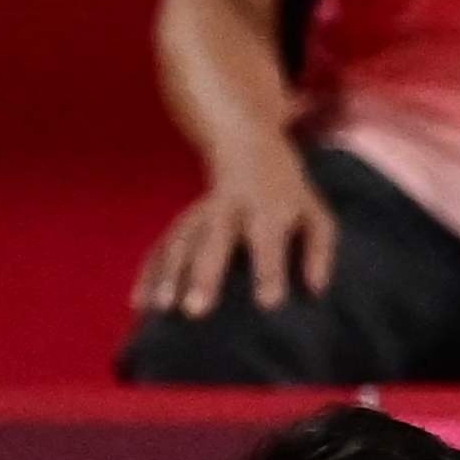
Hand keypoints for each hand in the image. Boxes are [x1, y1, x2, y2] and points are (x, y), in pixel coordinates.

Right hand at [133, 141, 335, 316]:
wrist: (249, 147)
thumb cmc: (290, 195)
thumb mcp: (315, 215)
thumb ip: (320, 251)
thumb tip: (317, 291)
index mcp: (268, 209)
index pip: (268, 242)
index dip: (269, 271)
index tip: (269, 304)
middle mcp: (230, 209)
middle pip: (214, 241)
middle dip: (204, 275)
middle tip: (195, 311)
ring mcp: (200, 213)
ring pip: (181, 242)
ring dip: (169, 275)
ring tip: (162, 309)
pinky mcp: (181, 221)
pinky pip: (160, 246)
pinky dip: (149, 273)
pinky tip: (139, 303)